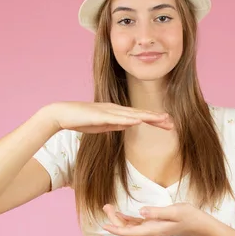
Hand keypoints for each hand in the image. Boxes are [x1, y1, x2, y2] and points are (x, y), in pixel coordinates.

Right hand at [46, 102, 172, 133]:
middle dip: (156, 118)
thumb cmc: (80, 120)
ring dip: (147, 117)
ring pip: (132, 114)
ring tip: (161, 120)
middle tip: (172, 123)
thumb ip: (115, 124)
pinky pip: (116, 118)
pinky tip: (138, 121)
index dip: (154, 120)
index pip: (139, 117)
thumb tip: (129, 125)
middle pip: (140, 114)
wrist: (61, 115)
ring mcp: (108, 111)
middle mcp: (115, 109)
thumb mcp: (102, 126)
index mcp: (116, 112)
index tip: (168, 124)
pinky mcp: (99, 115)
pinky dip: (128, 119)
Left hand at [101, 203, 201, 235]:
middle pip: (127, 230)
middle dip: (115, 220)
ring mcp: (150, 230)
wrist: (196, 223)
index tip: (105, 225)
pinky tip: (120, 214)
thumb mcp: (174, 211)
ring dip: (119, 219)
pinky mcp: (152, 226)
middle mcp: (149, 233)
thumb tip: (141, 211)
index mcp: (153, 230)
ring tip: (108, 207)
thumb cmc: (187, 216)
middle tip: (106, 206)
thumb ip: (157, 212)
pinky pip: (136, 225)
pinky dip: (127, 220)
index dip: (116, 229)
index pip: (130, 232)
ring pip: (130, 228)